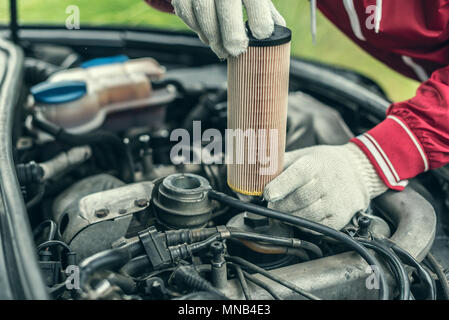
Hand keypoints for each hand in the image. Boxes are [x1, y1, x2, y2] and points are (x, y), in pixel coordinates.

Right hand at [171, 0, 285, 58]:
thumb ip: (265, 10)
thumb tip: (280, 33)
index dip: (259, 19)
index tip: (262, 35)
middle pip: (226, 5)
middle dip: (231, 34)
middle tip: (236, 51)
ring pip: (203, 14)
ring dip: (213, 38)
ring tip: (221, 49)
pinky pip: (187, 15)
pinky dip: (197, 29)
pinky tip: (206, 34)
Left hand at [263, 143, 387, 229]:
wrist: (358, 172)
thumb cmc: (324, 163)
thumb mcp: (302, 155)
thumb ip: (279, 164)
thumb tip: (253, 171)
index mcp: (316, 164)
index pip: (298, 175)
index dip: (281, 185)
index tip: (267, 194)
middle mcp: (328, 183)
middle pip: (299, 199)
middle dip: (280, 205)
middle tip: (270, 205)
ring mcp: (336, 202)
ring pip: (307, 216)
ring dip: (290, 216)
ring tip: (283, 211)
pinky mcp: (340, 218)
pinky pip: (316, 227)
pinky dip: (303, 224)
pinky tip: (299, 216)